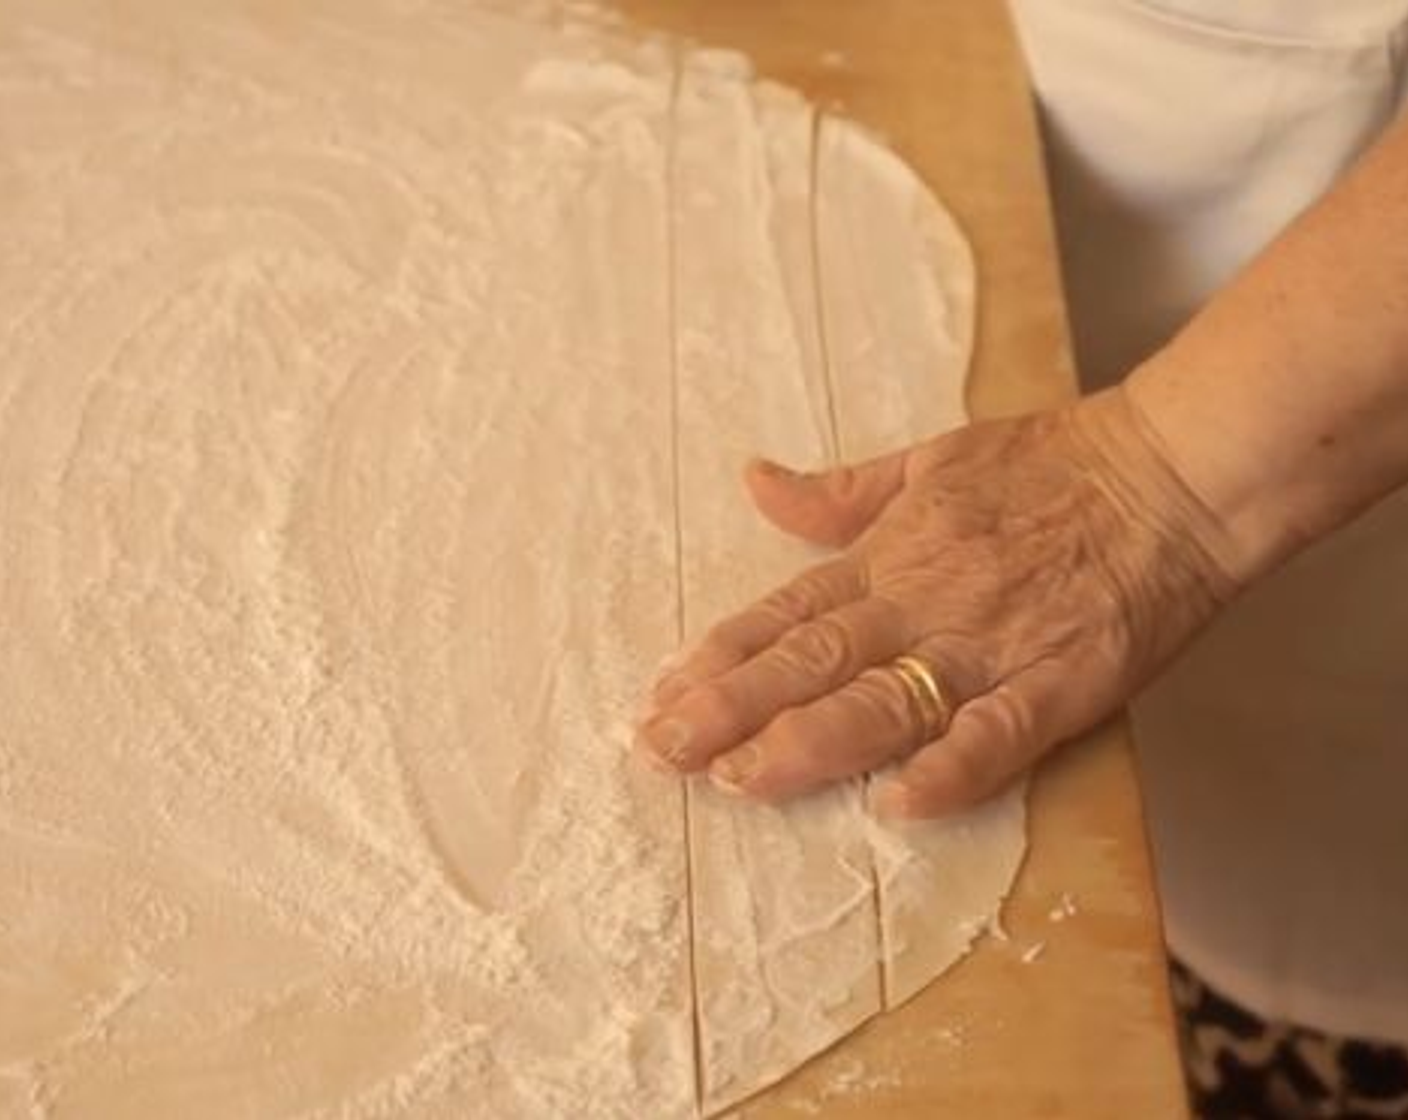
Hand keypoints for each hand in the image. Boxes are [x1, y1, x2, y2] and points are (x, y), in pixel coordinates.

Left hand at [633, 387, 1240, 817]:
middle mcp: (923, 604)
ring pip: (881, 702)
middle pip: (811, 664)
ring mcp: (989, 646)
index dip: (721, 659)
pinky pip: (997, 734)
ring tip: (738, 779)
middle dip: (730, 710)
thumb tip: (756, 481)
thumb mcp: (930, 458)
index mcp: (891, 556)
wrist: (1171, 472)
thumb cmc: (1050, 461)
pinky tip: (896, 806)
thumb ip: (840, 490)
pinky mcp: (1059, 682)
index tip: (661, 697)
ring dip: (806, 743)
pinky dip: (949, 770)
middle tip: (662, 752)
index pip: (787, 617)